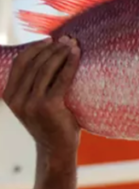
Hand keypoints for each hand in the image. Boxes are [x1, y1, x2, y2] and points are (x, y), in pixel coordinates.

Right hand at [2, 36, 80, 162]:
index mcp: (10, 96)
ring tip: (73, 44)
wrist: (58, 149)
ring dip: (61, 53)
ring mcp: (32, 103)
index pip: (19, 64)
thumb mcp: (34, 104)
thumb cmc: (52, 123)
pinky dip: (70, 64)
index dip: (33, 49)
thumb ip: (33, 86)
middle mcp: (17, 99)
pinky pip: (61, 79)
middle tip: (66, 39)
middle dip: (51, 48)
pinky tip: (77, 54)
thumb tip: (46, 59)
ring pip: (47, 69)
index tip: (48, 40)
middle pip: (34, 64)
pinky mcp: (49, 106)